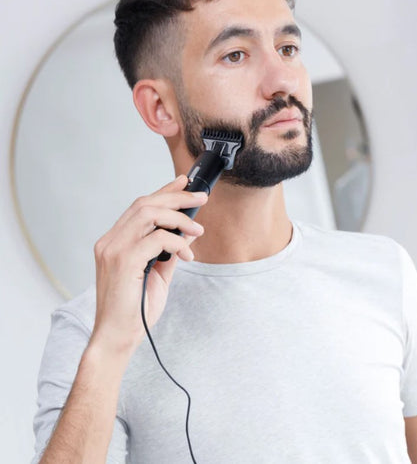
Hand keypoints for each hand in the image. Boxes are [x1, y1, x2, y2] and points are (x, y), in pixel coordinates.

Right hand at [90, 175, 207, 355]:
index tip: (184, 182)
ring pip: (149, 214)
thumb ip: (168, 251)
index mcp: (115, 241)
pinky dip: (177, 242)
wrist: (118, 338)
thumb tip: (187, 232)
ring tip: (198, 230)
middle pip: (145, 204)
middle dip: (177, 197)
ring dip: (179, 218)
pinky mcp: (122, 261)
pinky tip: (188, 255)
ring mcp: (113, 250)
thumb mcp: (157, 273)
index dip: (164, 191)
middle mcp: (110, 241)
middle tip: (202, 198)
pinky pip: (157, 239)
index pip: (140, 206)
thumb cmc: (136, 308)